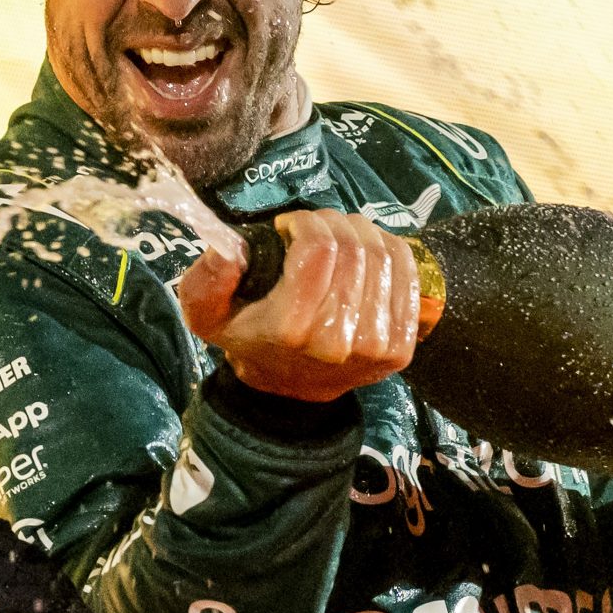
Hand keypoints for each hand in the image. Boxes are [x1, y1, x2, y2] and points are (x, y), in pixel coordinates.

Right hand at [178, 210, 421, 401]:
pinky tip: (367, 254)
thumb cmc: (251, 338)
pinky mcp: (402, 348)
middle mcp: (338, 341)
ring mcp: (377, 346)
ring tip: (339, 239)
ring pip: (382, 254)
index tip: (291, 226)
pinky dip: (390, 249)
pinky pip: (406, 273)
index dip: (305, 222)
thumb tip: (228, 248)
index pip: (319, 247)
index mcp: (291, 329)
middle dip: (333, 222)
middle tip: (316, 228)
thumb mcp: (208, 315)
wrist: (290, 390)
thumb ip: (205, 281)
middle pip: (354, 247)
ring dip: (360, 231)